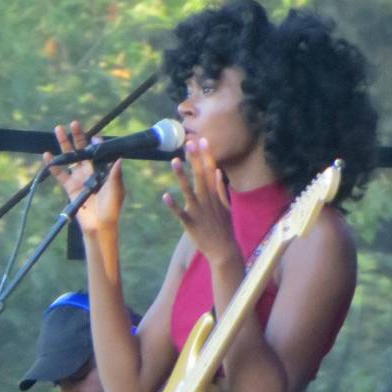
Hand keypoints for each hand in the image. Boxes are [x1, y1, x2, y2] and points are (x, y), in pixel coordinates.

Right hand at [44, 121, 124, 234]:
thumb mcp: (116, 189)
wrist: (99, 225)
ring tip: (58, 129)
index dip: (96, 143)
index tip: (94, 138)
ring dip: (64, 144)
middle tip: (74, 123)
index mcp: (103, 169)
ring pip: (70, 157)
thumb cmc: (112, 207)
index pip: (99, 152)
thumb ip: (116, 174)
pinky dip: (53, 164)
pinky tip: (47, 155)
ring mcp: (79, 178)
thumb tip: (120, 158)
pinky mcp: (69, 187)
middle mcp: (90, 171)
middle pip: (82, 150)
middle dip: (78, 136)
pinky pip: (59, 173)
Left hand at [163, 137, 236, 264]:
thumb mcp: (226, 207)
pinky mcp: (191, 224)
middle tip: (189, 143)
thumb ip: (221, 189)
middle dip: (195, 159)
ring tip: (174, 161)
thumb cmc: (224, 229)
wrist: (224, 251)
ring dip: (182, 176)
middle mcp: (207, 200)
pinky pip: (181, 213)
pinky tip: (165, 196)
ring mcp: (199, 212)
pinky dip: (173, 205)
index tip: (203, 140)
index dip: (207, 155)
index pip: (211, 170)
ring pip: (189, 191)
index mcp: (215, 195)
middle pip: (201, 176)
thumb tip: (217, 172)